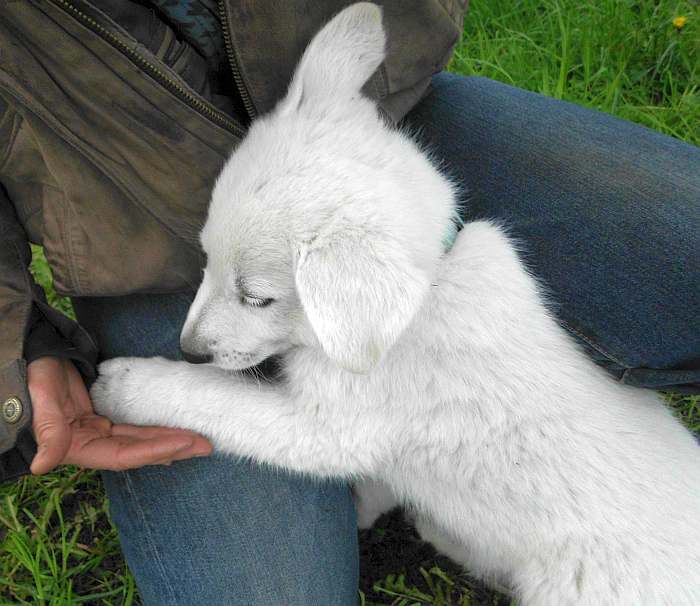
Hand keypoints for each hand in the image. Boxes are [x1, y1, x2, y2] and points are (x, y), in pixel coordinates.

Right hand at [28, 357, 211, 473]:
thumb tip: (43, 464)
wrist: (31, 357)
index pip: (125, 454)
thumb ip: (48, 432)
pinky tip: (175, 429)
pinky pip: (135, 425)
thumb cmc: (34, 379)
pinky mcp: (105, 415)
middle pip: (140, 450)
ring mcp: (100, 429)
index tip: (185, 442)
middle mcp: (92, 442)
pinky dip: (156, 428)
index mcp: (78, 447)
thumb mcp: (43, 403)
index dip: (155, 450)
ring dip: (169, 439)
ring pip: (141, 438)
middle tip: (206, 445)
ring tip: (199, 439)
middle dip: (173, 448)